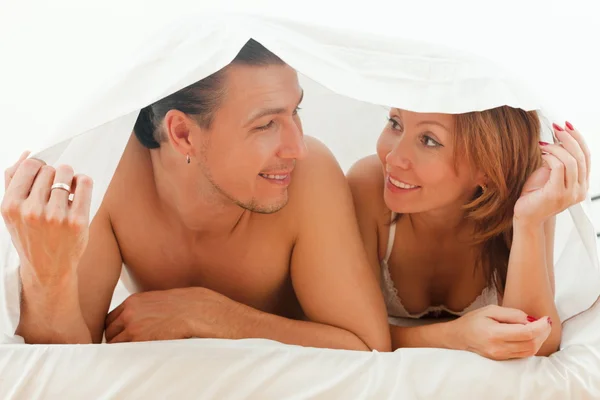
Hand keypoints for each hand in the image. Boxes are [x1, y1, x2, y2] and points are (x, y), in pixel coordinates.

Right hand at [1, 152, 92, 282]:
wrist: (48, 268)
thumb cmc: (30, 236)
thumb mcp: (12, 212)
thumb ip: (13, 181)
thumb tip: (27, 153)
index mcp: (11, 206)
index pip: (29, 166)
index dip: (39, 167)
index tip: (44, 177)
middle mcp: (31, 211)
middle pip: (49, 169)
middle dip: (54, 175)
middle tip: (55, 189)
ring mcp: (55, 216)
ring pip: (66, 172)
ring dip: (69, 177)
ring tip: (67, 190)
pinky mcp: (76, 221)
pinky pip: (84, 183)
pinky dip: (83, 182)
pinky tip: (78, 192)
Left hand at [104, 287, 243, 342]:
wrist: (200, 311)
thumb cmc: (187, 306)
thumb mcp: (162, 300)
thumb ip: (147, 308)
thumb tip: (145, 319)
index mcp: (135, 300)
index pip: (111, 318)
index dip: (116, 329)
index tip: (123, 336)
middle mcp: (130, 311)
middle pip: (109, 330)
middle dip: (116, 339)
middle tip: (127, 347)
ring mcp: (133, 325)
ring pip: (114, 343)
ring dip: (121, 348)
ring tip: (134, 352)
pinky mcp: (140, 339)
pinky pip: (123, 351)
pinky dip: (127, 354)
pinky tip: (138, 355)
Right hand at [448, 305, 551, 359]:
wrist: (459, 337)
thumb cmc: (474, 320)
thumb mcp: (490, 310)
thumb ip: (511, 314)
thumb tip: (530, 320)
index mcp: (494, 334)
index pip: (526, 333)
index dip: (541, 326)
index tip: (546, 318)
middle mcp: (498, 348)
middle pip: (531, 344)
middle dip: (543, 333)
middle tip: (546, 322)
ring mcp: (501, 356)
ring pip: (530, 351)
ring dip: (540, 340)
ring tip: (541, 328)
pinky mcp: (503, 359)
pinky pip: (524, 354)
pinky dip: (532, 345)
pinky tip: (531, 335)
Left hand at [514, 122, 590, 225]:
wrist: (525, 216)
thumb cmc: (534, 195)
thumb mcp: (549, 174)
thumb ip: (557, 161)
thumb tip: (558, 139)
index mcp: (581, 184)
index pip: (586, 157)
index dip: (578, 139)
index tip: (568, 126)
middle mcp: (580, 190)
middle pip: (581, 157)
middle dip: (569, 138)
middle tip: (556, 128)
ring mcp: (570, 194)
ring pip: (571, 161)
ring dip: (557, 148)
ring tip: (544, 145)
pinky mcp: (557, 194)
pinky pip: (559, 168)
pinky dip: (550, 157)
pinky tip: (541, 154)